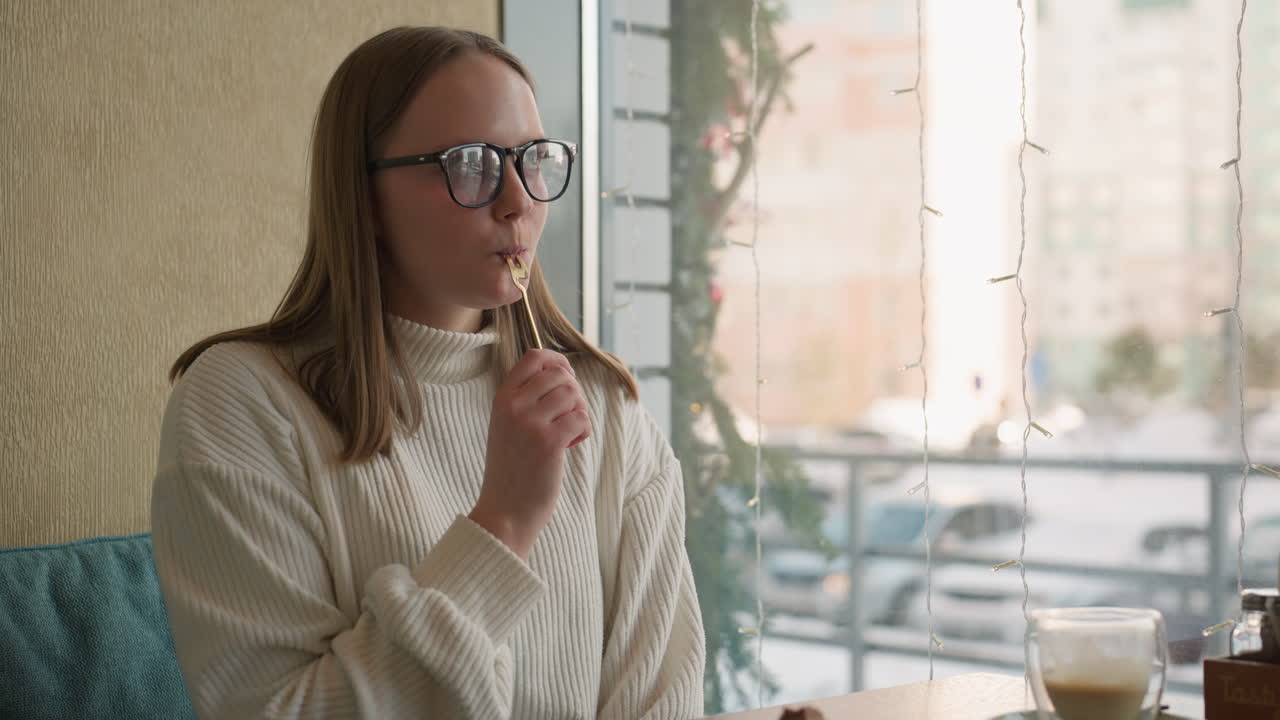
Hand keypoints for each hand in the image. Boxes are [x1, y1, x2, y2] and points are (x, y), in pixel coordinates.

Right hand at [469, 349, 591, 558]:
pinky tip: (572, 444)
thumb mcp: (507, 426)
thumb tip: (562, 374)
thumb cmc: (512, 470)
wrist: (504, 512)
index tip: (567, 376)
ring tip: (569, 432)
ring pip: (573, 395)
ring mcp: (530, 423)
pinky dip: (583, 430)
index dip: (558, 361)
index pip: (534, 358)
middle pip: (561, 375)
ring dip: (579, 412)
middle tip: (569, 416)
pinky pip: (581, 418)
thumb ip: (525, 399)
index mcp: (502, 398)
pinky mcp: (549, 442)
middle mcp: (513, 406)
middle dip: (574, 393)